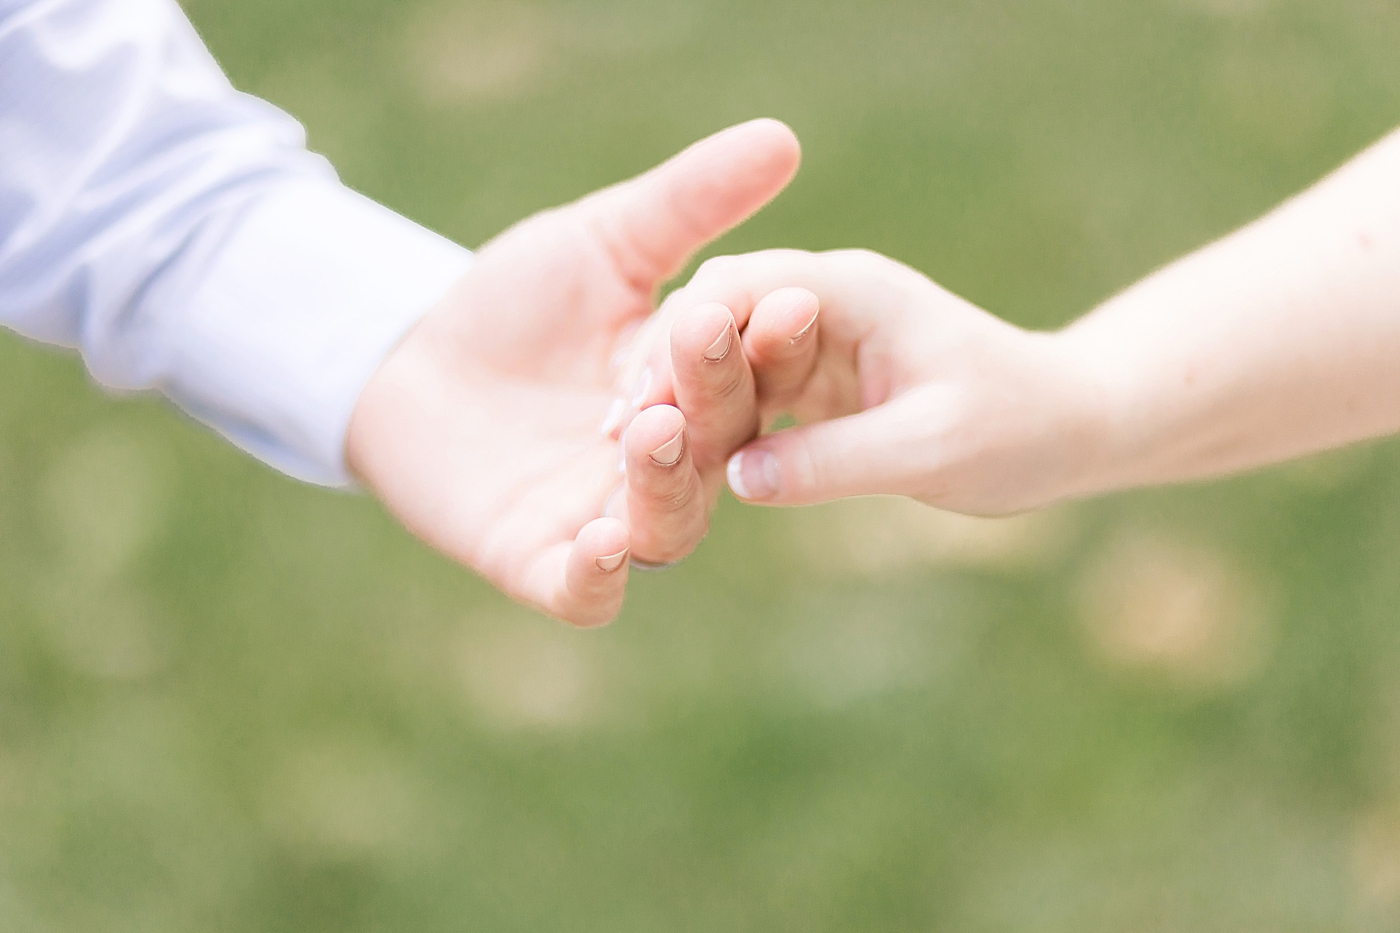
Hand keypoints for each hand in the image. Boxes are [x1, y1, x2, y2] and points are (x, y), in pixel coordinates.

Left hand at [345, 121, 800, 625]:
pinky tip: (602, 540)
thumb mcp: (604, 242)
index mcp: (697, 393)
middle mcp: (669, 465)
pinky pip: (585, 590)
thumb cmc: (516, 301)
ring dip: (667, 481)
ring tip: (653, 426)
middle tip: (701, 337)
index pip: (755, 374)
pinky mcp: (538, 561)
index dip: (773, 344)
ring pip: (667, 524)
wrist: (404, 354)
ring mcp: (606, 517)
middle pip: (718, 448)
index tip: (791, 296)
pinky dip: (599, 574)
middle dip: (714, 394)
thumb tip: (782, 135)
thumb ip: (689, 202)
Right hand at [621, 248, 1106, 515]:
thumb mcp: (932, 449)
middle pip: (715, 317)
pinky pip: (743, 396)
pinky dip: (707, 424)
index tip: (634, 402)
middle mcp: (822, 303)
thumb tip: (738, 483)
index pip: (740, 289)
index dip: (678, 342)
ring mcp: (812, 341)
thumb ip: (836, 461)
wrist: (1067, 429)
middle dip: (660, 367)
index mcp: (849, 289)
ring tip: (621, 453)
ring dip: (674, 398)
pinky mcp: (811, 382)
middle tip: (610, 432)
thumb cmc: (1018, 428)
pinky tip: (669, 466)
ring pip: (720, 358)